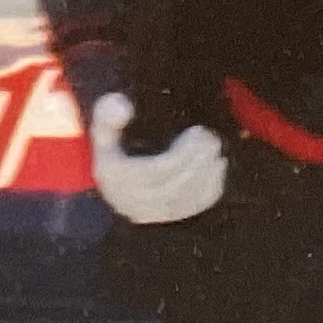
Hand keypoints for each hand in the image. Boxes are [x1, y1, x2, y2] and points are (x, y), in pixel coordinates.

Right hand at [87, 91, 223, 224]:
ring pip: (182, 200)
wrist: (116, 176)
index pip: (155, 171)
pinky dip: (208, 190)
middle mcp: (126, 201)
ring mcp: (145, 213)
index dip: (182, 153)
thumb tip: (121, 105)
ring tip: (218, 153)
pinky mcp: (162, 218)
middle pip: (170, 187)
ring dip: (206, 175)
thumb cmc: (115, 146)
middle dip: (198, 162)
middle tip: (214, 139)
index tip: (199, 131)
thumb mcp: (105, 128)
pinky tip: (217, 170)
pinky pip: (190, 208)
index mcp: (112, 177)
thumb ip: (108, 113)